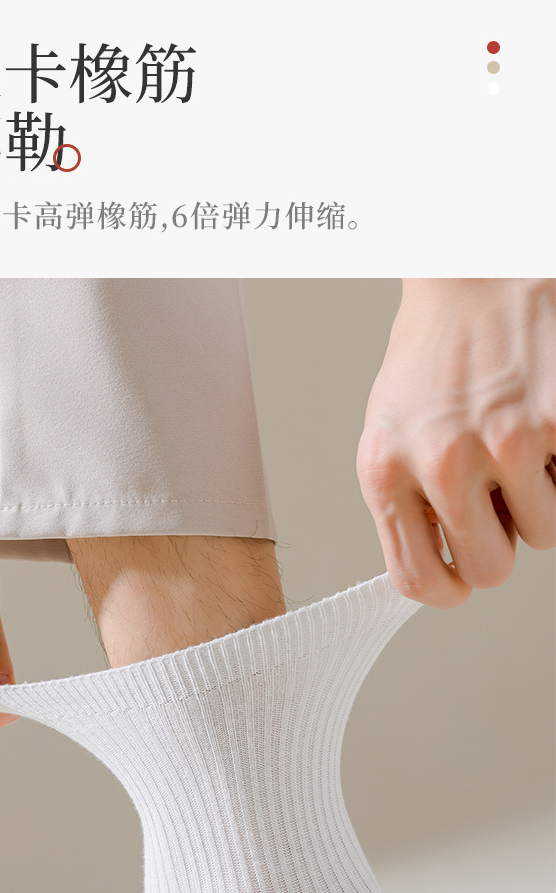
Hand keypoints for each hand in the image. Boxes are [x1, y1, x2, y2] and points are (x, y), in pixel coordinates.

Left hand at [356, 278, 555, 607]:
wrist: (474, 271)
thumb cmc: (433, 354)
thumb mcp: (391, 431)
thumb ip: (404, 502)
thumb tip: (434, 569)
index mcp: (386, 469)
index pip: (417, 579)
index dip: (448, 587)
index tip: (461, 575)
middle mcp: (441, 460)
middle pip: (490, 570)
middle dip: (500, 540)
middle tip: (498, 496)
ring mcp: (506, 440)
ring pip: (544, 534)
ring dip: (540, 499)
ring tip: (519, 445)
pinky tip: (544, 421)